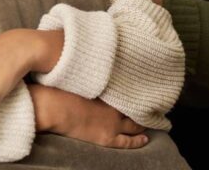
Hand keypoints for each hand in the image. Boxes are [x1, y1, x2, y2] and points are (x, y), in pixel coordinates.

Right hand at [29, 84, 148, 148]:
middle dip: (144, 107)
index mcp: (109, 90)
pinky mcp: (107, 137)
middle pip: (135, 107)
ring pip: (135, 124)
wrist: (54, 107)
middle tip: (154, 106)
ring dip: (143, 123)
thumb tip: (97, 66)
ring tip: (152, 122)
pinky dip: (138, 141)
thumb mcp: (81, 77)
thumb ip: (93, 76)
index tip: (144, 89)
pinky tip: (145, 139)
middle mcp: (115, 105)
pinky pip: (127, 142)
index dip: (137, 92)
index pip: (129, 91)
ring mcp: (113, 123)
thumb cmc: (62, 90)